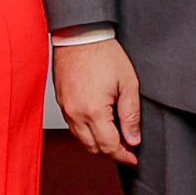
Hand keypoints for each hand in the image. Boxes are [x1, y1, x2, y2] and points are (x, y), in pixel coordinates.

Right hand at [56, 37, 142, 167]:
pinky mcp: (62, 103)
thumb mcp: (128, 83)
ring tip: (115, 140)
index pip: (109, 146)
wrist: (80, 35)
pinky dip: (87, 134)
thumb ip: (131, 115)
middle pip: (93, 148)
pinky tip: (99, 127)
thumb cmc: (104, 54)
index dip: (123, 156)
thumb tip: (133, 140)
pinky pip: (74, 128)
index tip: (133, 159)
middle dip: (111, 153)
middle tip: (128, 151)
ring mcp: (66, 109)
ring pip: (82, 141)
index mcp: (93, 111)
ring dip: (98, 145)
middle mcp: (75, 114)